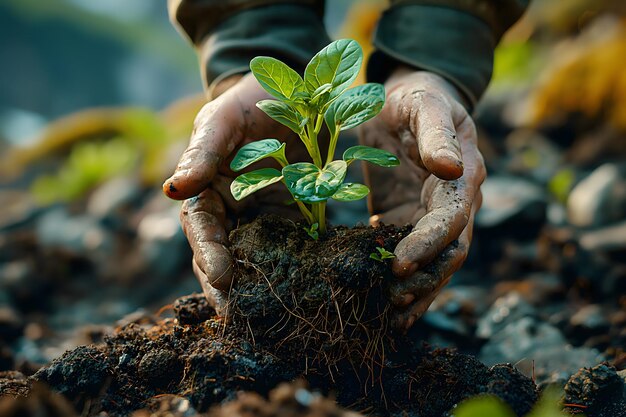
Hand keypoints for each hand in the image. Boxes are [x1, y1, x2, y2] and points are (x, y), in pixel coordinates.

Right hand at [162, 73, 307, 314]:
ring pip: (257, 261)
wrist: (292, 94)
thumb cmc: (247, 103)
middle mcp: (232, 213)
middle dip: (228, 288)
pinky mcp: (295, 222)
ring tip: (271, 314)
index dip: (208, 254)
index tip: (221, 277)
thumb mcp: (223, 120)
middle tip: (239, 316)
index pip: (201, 230)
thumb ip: (202, 152)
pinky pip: (294, 250)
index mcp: (207, 192)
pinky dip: (296, 271)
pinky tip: (307, 289)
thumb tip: (172, 189)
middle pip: (224, 257)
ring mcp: (264, 220)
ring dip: (260, 288)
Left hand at [360, 68, 485, 331]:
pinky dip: (401, 281)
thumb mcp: (424, 103)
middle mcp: (454, 204)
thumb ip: (437, 132)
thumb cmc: (417, 96)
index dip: (428, 244)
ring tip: (390, 318)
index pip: (451, 220)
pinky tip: (382, 304)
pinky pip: (409, 257)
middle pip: (447, 253)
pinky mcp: (407, 221)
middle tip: (391, 302)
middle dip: (423, 280)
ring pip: (432, 264)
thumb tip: (451, 167)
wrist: (405, 100)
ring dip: (416, 291)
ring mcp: (431, 217)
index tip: (399, 265)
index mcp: (463, 178)